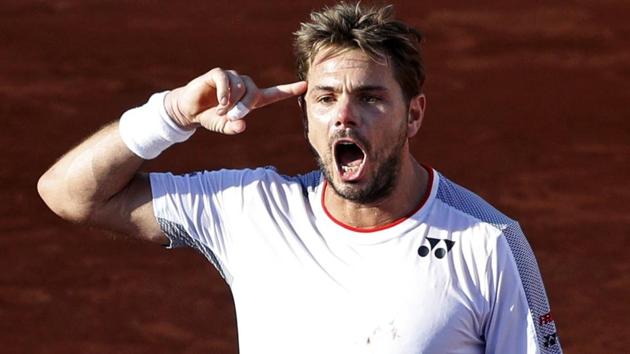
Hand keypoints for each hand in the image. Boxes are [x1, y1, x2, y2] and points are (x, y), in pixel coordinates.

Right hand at [165, 68, 306, 134]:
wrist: (189, 110)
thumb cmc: (211, 117)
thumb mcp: (223, 126)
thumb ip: (233, 127)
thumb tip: (241, 125)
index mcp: (251, 99)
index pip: (274, 93)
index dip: (289, 90)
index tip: (305, 86)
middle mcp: (243, 86)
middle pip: (253, 91)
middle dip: (245, 106)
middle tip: (232, 116)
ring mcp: (231, 78)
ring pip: (240, 86)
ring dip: (231, 101)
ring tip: (221, 109)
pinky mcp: (217, 74)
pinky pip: (225, 79)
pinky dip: (224, 92)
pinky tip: (220, 102)